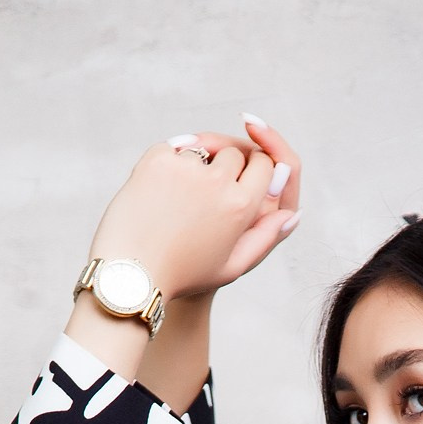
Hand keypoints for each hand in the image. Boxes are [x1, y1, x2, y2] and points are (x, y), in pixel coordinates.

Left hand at [85, 119, 301, 302]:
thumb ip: (265, 238)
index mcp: (241, 206)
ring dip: (197, 165)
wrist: (130, 275)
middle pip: (234, 152)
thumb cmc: (183, 275)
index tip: (241, 179)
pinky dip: (169, 163)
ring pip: (203, 148)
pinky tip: (162, 192)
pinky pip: (173, 148)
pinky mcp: (156, 161)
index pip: (264, 163)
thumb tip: (292, 215)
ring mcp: (185, 168)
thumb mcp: (231, 266)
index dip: (255, 169)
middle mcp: (217, 182)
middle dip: (226, 166)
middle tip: (206, 194)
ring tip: (181, 200)